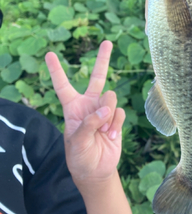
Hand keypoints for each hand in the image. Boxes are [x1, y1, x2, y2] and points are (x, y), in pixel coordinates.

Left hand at [45, 40, 124, 183]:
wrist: (96, 171)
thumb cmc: (79, 157)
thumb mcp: (76, 142)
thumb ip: (89, 123)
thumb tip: (106, 108)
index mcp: (72, 108)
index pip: (63, 86)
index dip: (56, 70)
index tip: (50, 54)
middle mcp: (89, 105)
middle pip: (97, 77)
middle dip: (103, 59)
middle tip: (107, 42)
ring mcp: (104, 111)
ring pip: (111, 98)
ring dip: (107, 115)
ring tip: (102, 131)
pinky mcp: (116, 119)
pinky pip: (120, 112)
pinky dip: (116, 124)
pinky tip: (110, 136)